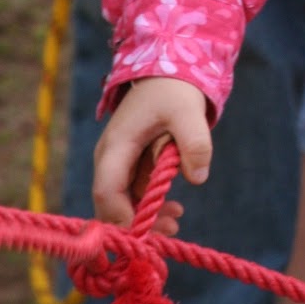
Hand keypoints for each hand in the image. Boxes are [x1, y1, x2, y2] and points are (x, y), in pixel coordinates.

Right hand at [93, 76, 210, 229]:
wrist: (167, 70)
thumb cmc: (173, 89)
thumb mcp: (188, 111)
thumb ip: (194, 141)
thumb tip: (198, 178)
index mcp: (116, 146)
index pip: (107, 192)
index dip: (122, 219)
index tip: (150, 233)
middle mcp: (110, 158)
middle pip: (111, 204)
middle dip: (137, 224)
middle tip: (172, 229)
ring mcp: (118, 162)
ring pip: (122, 203)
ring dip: (147, 217)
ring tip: (177, 220)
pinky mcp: (130, 164)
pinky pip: (133, 193)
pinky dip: (150, 204)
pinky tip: (175, 210)